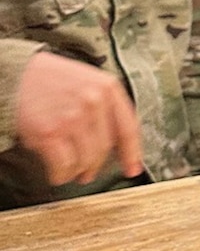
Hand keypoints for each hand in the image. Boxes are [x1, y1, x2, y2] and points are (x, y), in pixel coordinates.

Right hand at [14, 49, 142, 186]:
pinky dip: (61, 174)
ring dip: (77, 171)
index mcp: (108, 88)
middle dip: (96, 166)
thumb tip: (118, 142)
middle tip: (88, 172)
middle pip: (105, 148)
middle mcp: (94, 102)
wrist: (15, 75)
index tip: (132, 168)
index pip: (128, 128)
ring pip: (86, 160)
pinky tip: (57, 172)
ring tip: (69, 169)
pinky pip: (64, 166)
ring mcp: (73, 118)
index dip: (132, 153)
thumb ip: (105, 107)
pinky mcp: (50, 133)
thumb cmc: (50, 80)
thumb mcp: (88, 83)